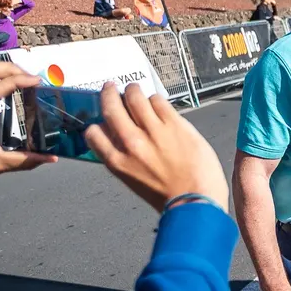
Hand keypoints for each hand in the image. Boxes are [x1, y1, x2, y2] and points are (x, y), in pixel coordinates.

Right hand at [84, 83, 228, 213]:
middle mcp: (131, 144)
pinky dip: (156, 99)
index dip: (98, 124)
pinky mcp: (175, 124)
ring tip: (135, 90)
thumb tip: (125, 140)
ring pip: (134, 97)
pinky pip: (158, 100)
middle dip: (109, 93)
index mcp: (118, 162)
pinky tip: (158, 103)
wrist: (196, 203)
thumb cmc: (170, 198)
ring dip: (133, 90)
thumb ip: (126, 158)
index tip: (103, 120)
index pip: (94, 134)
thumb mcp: (135, 181)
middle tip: (110, 87)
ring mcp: (153, 132)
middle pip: (111, 107)